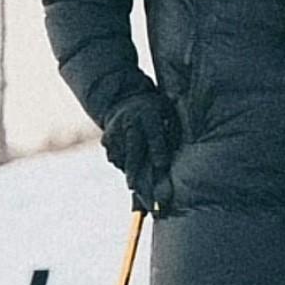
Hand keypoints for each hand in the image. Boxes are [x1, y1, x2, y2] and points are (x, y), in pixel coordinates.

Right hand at [101, 91, 180, 212]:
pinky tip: (127, 163)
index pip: (153, 134)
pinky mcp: (106, 136)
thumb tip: (178, 155)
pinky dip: (119, 162)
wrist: (125, 98)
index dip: (157, 150)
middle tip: (133, 186)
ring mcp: (115, 128)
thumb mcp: (168, 111)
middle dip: (133, 168)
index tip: (161, 165)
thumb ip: (173, 130)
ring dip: (126, 168)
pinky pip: (111, 155)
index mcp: (149, 113)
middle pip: (132, 148)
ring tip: (134, 180)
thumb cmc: (156, 110)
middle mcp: (130, 120)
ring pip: (119, 155)